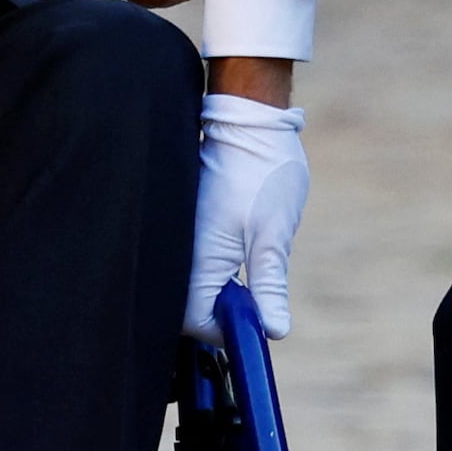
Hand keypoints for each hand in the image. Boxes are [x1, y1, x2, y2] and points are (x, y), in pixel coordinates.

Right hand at [190, 91, 310, 342]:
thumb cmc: (262, 172)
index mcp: (195, 258)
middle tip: (255, 290)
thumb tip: (274, 330)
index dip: (227, 330)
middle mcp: (177, 250)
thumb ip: (268, 286)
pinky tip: (237, 244)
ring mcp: (178, 237)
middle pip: (189, 307)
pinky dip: (215, 268)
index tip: (256, 320)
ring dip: (222, 288)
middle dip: (223, 310)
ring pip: (192, 285)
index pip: (195, 320)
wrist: (247, 120)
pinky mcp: (184, 226)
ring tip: (249, 258)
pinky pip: (192, 263)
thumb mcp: (272, 236)